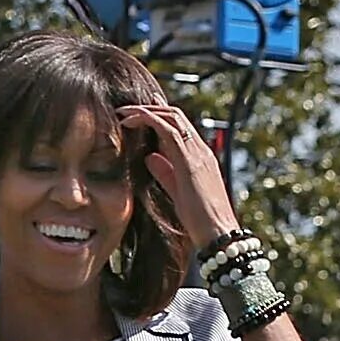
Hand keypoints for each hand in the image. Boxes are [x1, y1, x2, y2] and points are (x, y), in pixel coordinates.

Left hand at [121, 101, 235, 252]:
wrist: (217, 231)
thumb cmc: (199, 218)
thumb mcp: (177, 191)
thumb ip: (165, 173)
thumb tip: (149, 157)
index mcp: (198, 156)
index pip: (178, 127)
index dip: (157, 116)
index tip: (135, 115)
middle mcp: (199, 149)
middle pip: (175, 116)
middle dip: (149, 109)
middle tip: (124, 110)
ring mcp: (197, 152)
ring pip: (171, 117)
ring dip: (145, 111)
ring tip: (122, 113)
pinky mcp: (190, 160)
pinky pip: (169, 130)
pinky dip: (149, 120)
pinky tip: (130, 121)